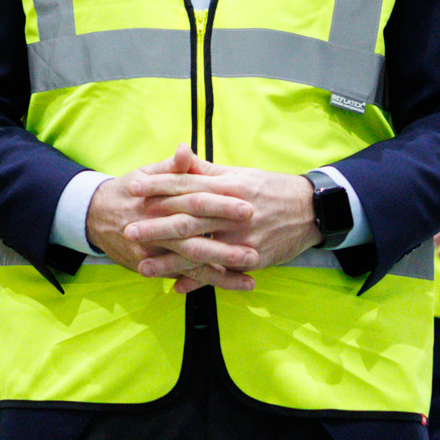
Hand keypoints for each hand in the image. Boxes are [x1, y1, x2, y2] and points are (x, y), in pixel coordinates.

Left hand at [95, 147, 323, 293]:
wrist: (311, 210)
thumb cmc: (271, 188)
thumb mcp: (240, 173)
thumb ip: (206, 169)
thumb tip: (178, 153)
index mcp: (228, 186)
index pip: (187, 184)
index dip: (159, 185)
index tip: (132, 187)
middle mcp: (233, 211)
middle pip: (189, 218)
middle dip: (156, 225)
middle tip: (128, 229)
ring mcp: (243, 237)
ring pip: (201, 250)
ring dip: (170, 261)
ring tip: (143, 266)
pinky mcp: (253, 258)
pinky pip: (221, 272)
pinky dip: (199, 280)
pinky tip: (177, 286)